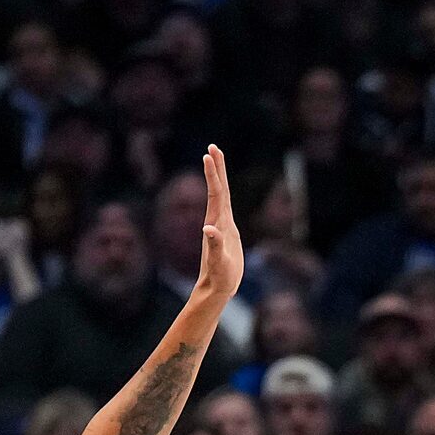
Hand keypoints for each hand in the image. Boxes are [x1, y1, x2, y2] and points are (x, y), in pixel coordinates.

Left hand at [195, 145, 242, 301]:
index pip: (216, 193)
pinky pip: (225, 206)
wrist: (215, 288)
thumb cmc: (218, 277)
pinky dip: (224, 192)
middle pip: (218, 188)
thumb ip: (214, 245)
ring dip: (218, 176)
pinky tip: (223, 188)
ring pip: (220, 195)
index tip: (209, 154)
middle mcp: (217, 220)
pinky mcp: (226, 232)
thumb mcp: (218, 262)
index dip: (213, 174)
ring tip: (216, 158)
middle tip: (213, 146)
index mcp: (216, 223)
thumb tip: (208, 228)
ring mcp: (221, 225)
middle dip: (216, 168)